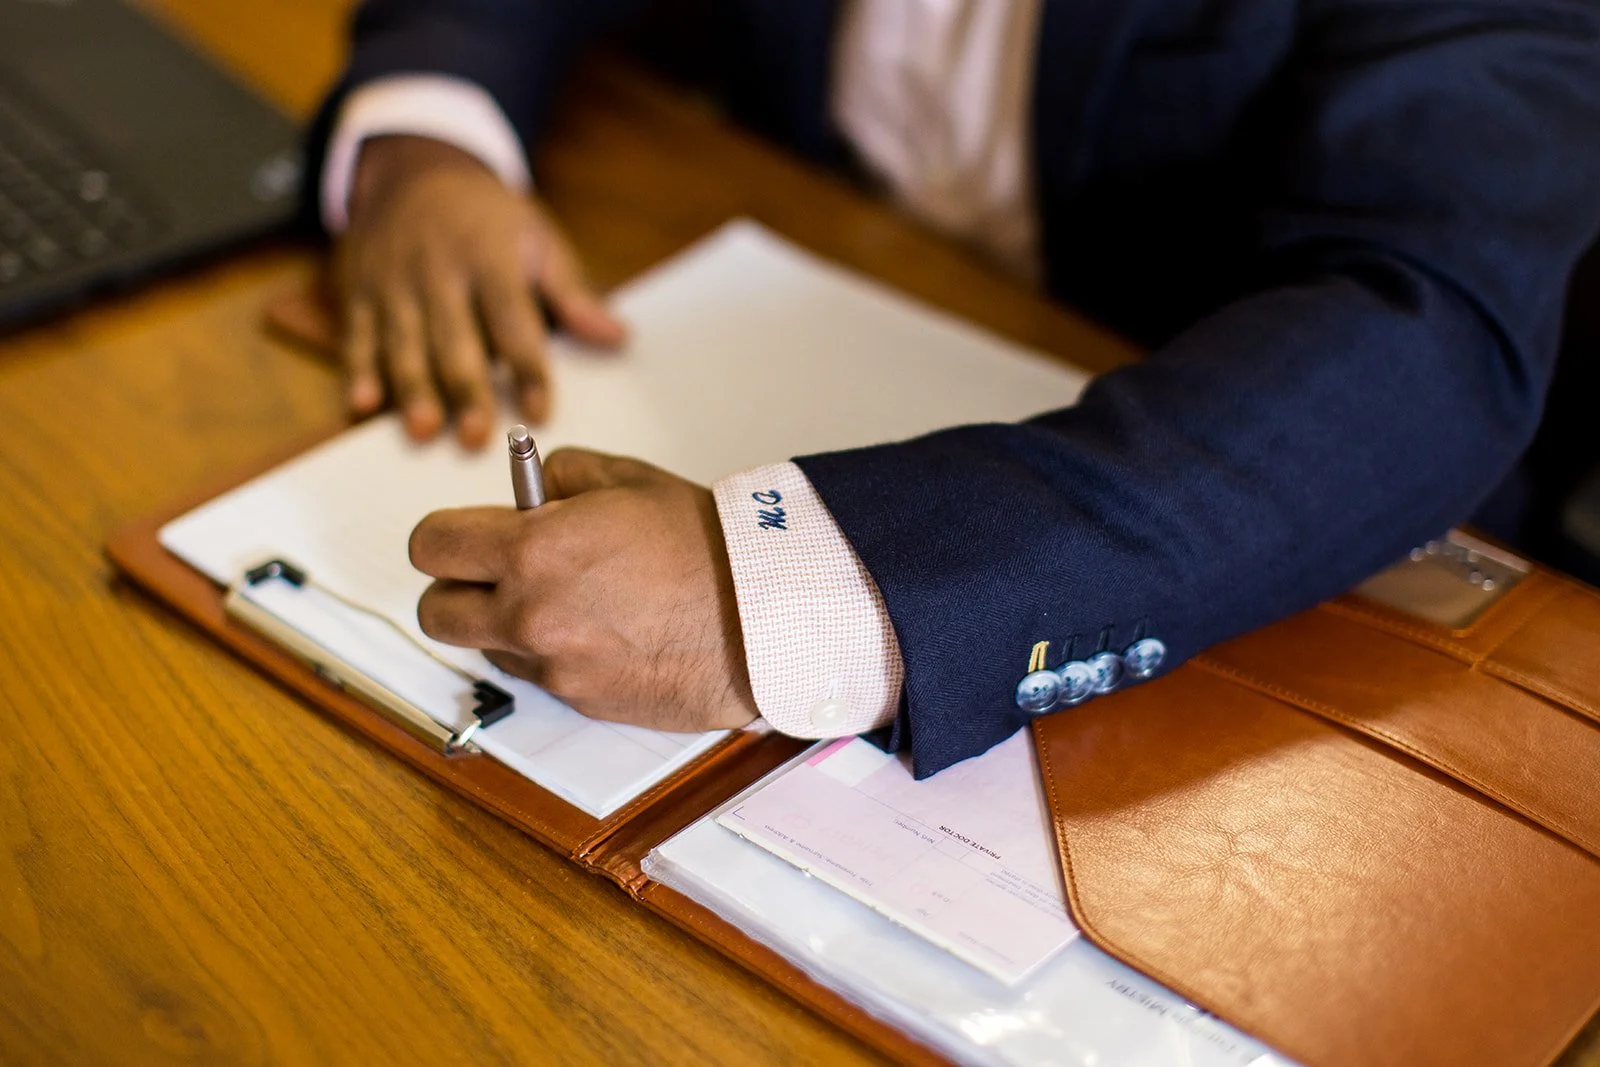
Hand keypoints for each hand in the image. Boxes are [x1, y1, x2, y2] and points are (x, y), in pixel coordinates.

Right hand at [336, 135, 625, 446]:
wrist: (414, 168)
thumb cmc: (488, 217)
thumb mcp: (537, 237)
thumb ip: (572, 293)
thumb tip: (616, 337)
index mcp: (489, 257)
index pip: (512, 318)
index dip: (527, 367)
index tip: (540, 410)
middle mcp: (438, 270)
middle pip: (454, 338)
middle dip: (465, 388)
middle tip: (477, 437)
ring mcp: (394, 282)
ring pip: (403, 343)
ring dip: (412, 389)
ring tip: (424, 431)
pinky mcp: (359, 292)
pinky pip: (356, 334)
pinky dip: (357, 371)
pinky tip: (361, 406)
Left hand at [409, 448, 758, 732]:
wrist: (761, 613)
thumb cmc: (703, 544)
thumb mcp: (625, 480)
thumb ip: (557, 477)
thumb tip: (530, 492)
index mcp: (532, 550)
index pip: (431, 547)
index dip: (446, 537)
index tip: (465, 536)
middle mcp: (529, 614)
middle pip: (436, 613)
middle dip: (456, 590)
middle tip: (494, 574)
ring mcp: (553, 665)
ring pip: (485, 650)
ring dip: (504, 627)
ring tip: (564, 603)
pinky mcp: (581, 700)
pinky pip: (538, 676)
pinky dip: (552, 656)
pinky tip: (601, 632)